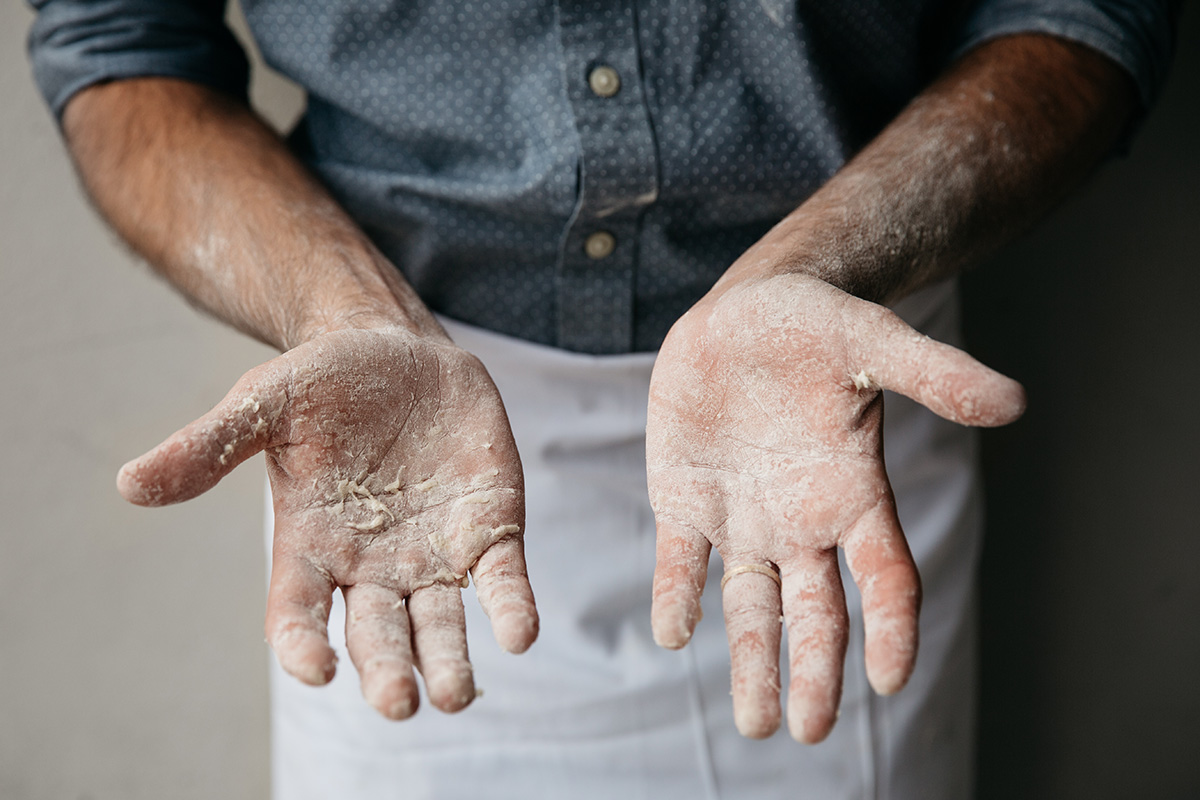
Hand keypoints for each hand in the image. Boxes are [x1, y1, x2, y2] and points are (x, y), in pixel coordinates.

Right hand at [117, 327, 537, 718]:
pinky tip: (518, 632)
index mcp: (310, 546)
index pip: (299, 611)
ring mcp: (433, 553)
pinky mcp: (487, 530)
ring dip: (450, 660)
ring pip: (441, 622)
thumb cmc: (321, 384)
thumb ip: (208, 446)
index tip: (313, 669)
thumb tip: (128, 484)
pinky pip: (500, 579)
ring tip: (457, 695)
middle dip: (388, 669)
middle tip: (398, 704)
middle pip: (377, 632)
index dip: (302, 644)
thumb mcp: (262, 403)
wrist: (398, 352)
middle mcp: (371, 565)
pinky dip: (510, 607)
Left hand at [646, 273, 1023, 741]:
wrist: (743, 315)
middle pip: (816, 615)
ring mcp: (741, 517)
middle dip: (814, 673)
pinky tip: (674, 633)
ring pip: (750, 607)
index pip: (885, 577)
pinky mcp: (684, 502)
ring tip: (756, 723)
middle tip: (809, 731)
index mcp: (853, 494)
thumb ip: (936, 376)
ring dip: (751, 663)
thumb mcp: (874, 341)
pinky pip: (681, 564)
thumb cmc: (816, 326)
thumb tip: (1014, 403)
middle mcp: (800, 520)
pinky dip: (678, 598)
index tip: (890, 678)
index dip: (892, 627)